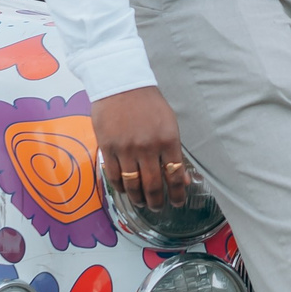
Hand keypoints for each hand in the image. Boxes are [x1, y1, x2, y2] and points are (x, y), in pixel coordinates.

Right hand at [90, 85, 192, 208]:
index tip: (177, 203)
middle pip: (153, 185)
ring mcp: (127, 149)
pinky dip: (120, 187)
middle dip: (156, 202)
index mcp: (168, 140)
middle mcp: (148, 147)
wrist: (121, 84)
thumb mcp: (169, 124)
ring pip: (133, 184)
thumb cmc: (148, 104)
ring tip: (141, 202)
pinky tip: (125, 189)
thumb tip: (182, 179)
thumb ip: (175, 152)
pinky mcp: (108, 148)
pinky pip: (114, 176)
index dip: (177, 194)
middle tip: (157, 207)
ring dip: (138, 198)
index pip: (175, 176)